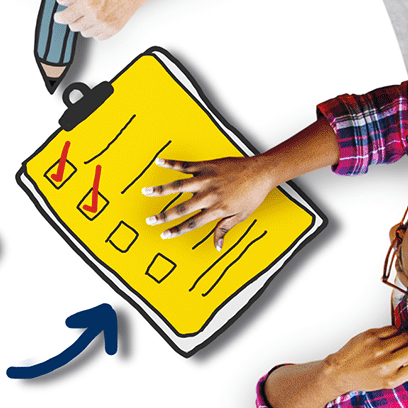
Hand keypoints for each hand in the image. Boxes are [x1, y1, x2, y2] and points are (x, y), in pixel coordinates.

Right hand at [140, 154, 274, 247]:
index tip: (163, 235)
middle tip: (149, 220)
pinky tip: (159, 161)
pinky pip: (186, 165)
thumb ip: (224, 229)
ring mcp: (206, 179)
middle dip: (163, 215)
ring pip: (178, 186)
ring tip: (145, 191)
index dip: (176, 230)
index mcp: (216, 209)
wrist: (262, 172)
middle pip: (181, 208)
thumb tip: (217, 246)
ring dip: (160, 190)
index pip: (192, 223)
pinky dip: (171, 163)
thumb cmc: (253, 194)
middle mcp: (208, 195)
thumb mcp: (241, 216)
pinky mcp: (206, 166)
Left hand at [323, 326, 407, 395]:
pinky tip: (389, 338)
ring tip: (399, 343)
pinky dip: (394, 332)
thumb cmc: (364, 377)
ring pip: (405, 336)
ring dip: (406, 338)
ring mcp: (377, 349)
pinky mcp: (370, 336)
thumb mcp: (387, 382)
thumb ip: (405, 372)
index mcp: (392, 379)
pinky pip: (393, 329)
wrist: (340, 372)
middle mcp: (385, 364)